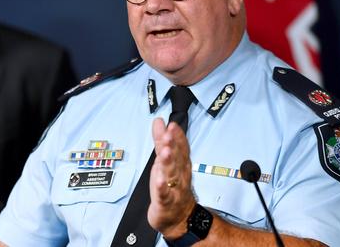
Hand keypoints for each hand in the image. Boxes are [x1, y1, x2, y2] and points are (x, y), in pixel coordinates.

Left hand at [147, 117, 195, 238]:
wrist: (179, 218)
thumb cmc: (172, 186)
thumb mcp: (164, 160)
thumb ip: (161, 141)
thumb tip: (159, 121)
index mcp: (181, 164)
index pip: (181, 148)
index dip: (177, 136)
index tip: (172, 125)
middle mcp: (180, 175)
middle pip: (177, 158)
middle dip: (173, 145)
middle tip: (168, 133)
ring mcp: (174, 189)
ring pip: (172, 174)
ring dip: (168, 162)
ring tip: (164, 152)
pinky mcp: (166, 202)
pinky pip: (164, 194)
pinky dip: (161, 187)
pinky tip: (159, 180)